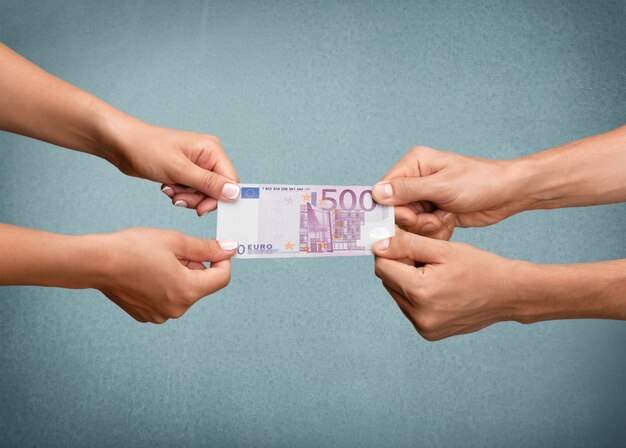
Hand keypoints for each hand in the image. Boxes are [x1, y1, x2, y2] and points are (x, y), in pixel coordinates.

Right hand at [95, 228, 236, 322]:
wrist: (96, 262)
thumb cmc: (134, 248)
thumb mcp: (175, 241)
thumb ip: (206, 248)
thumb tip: (229, 249)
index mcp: (188, 291)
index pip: (222, 278)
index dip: (222, 260)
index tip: (215, 247)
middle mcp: (177, 309)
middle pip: (201, 284)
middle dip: (196, 265)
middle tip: (176, 249)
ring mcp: (160, 315)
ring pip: (184, 291)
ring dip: (180, 274)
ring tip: (159, 259)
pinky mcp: (147, 315)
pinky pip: (167, 298)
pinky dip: (165, 284)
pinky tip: (148, 271)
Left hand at [106, 118, 239, 215]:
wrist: (122, 144)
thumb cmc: (148, 149)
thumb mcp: (179, 169)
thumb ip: (208, 183)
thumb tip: (235, 194)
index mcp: (212, 150)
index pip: (230, 181)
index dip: (219, 198)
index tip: (201, 209)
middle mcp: (208, 156)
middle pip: (218, 190)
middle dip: (199, 199)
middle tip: (179, 198)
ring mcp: (197, 165)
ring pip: (204, 193)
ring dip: (187, 197)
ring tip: (170, 190)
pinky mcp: (186, 172)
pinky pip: (192, 191)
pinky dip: (181, 194)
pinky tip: (167, 187)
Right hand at [372, 146, 530, 228]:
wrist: (508, 194)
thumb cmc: (480, 182)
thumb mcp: (442, 186)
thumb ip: (407, 190)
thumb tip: (376, 193)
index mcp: (414, 164)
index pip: (385, 189)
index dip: (393, 208)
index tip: (411, 216)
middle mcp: (415, 179)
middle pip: (395, 210)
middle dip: (416, 219)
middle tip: (434, 216)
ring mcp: (424, 197)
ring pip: (409, 223)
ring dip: (428, 226)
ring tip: (446, 217)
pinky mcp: (433, 212)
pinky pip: (422, 229)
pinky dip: (436, 230)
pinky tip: (450, 221)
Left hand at [373, 228, 521, 340]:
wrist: (508, 294)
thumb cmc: (479, 267)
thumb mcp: (443, 249)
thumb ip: (407, 245)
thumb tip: (376, 245)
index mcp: (421, 292)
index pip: (382, 267)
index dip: (391, 252)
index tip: (405, 244)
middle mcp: (419, 315)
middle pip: (388, 282)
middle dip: (400, 267)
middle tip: (426, 259)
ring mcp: (425, 328)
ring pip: (397, 295)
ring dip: (408, 282)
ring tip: (435, 274)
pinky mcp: (429, 333)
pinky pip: (410, 309)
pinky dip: (417, 297)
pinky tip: (439, 289)